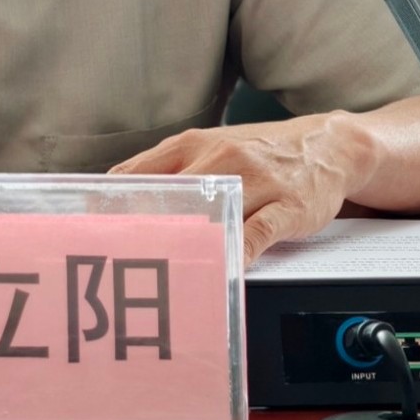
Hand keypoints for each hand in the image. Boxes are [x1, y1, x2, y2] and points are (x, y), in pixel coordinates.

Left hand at [109, 111, 376, 265]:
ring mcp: (256, 182)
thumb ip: (170, 171)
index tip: (90, 233)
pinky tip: (221, 273)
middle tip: (120, 263)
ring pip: (212, 215)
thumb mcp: (211, 148)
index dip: (111, 206)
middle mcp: (221, 159)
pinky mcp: (287, 206)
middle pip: (170, 197)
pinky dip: (236, 255)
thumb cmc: (261, 153)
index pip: (139, 173)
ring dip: (187, 245)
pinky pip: (256, 234)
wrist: (328, 145)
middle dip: (143, 231)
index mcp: (193, 145)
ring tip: (161, 273)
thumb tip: (120, 198)